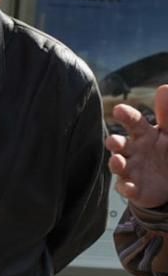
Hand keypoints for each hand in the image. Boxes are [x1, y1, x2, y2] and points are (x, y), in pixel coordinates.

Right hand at [108, 84, 167, 207]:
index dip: (126, 116)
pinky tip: (130, 187)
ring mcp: (131, 169)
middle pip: (119, 144)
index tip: (119, 110)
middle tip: (114, 141)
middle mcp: (133, 150)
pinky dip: (126, 187)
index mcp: (144, 134)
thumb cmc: (167, 151)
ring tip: (118, 161)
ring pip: (118, 165)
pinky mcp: (133, 188)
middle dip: (114, 142)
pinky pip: (126, 188)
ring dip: (115, 163)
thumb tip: (164, 87)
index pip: (133, 122)